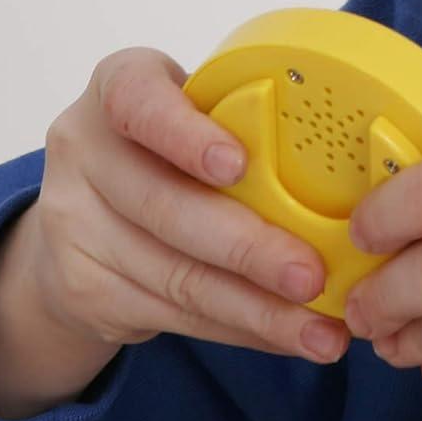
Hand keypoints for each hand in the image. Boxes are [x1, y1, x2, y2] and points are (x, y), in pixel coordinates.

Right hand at [27, 46, 351, 363]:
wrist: (80, 214)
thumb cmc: (169, 144)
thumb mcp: (192, 107)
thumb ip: (240, 118)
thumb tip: (348, 164)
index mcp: (117, 85)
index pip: (137, 99)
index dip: (185, 134)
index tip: (237, 165)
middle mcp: (84, 149)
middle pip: (166, 207)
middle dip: (249, 248)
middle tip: (314, 276)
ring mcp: (73, 224)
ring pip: (175, 276)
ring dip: (257, 310)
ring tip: (321, 331)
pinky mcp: (84, 289)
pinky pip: (173, 315)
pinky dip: (239, 328)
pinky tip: (284, 335)